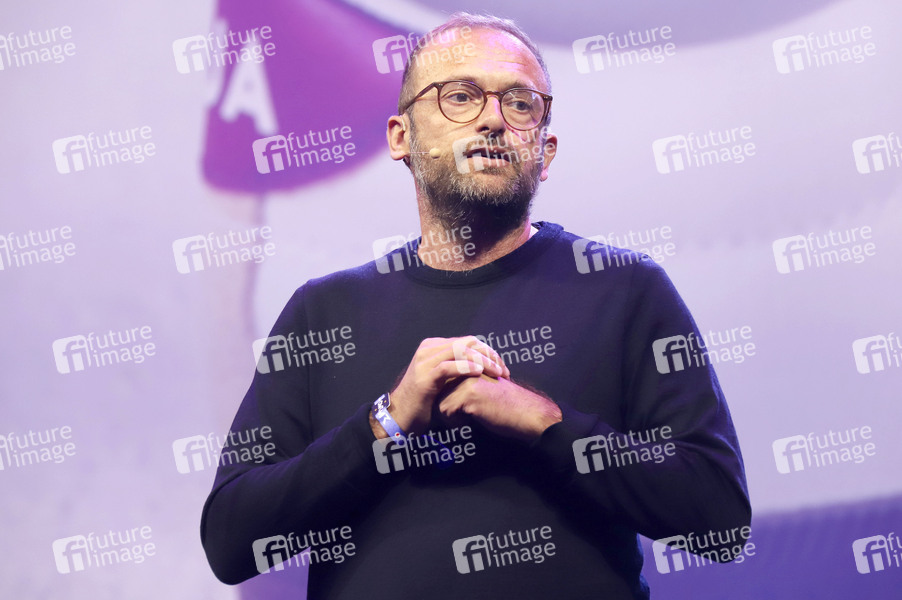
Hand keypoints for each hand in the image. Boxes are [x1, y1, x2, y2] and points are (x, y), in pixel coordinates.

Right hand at [370, 336, 509, 438]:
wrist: (402, 415)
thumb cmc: (425, 400)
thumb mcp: (442, 379)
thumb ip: (456, 367)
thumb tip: (482, 363)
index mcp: (434, 346)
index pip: (468, 341)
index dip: (488, 351)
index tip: (502, 366)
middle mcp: (428, 349)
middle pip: (467, 343)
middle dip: (489, 355)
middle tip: (503, 370)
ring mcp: (425, 361)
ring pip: (460, 351)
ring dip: (482, 361)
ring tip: (497, 372)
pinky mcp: (424, 377)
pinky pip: (448, 366)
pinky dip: (466, 367)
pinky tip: (479, 373)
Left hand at [437, 374, 561, 441]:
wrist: (527, 413)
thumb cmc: (506, 405)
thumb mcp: (482, 387)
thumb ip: (463, 382)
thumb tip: (439, 391)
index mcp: (470, 362)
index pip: (443, 380)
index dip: (450, 397)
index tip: (466, 406)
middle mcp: (466, 366)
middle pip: (439, 390)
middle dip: (448, 405)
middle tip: (469, 411)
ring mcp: (467, 377)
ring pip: (440, 400)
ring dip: (451, 413)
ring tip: (473, 414)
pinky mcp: (468, 392)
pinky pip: (446, 410)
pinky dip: (456, 421)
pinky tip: (475, 418)